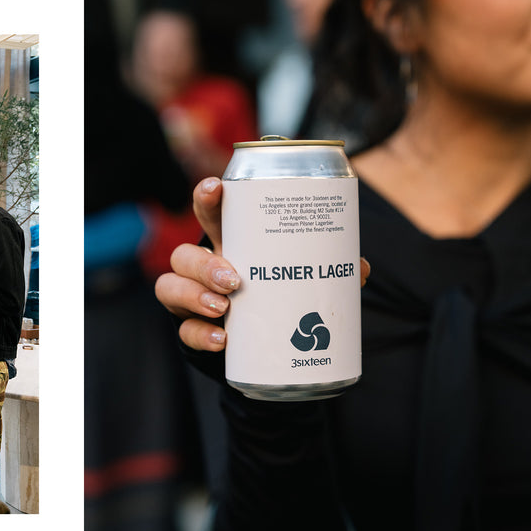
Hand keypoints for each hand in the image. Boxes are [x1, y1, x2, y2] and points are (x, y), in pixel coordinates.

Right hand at [154, 177, 370, 352]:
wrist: (263, 342)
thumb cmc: (277, 292)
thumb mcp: (297, 274)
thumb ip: (324, 268)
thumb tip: (359, 268)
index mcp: (229, 244)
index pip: (209, 214)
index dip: (206, 198)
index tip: (215, 188)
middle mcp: (202, 268)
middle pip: (183, 255)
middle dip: (204, 265)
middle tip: (234, 279)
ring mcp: (192, 298)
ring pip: (171, 287)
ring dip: (194, 295)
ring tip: (224, 307)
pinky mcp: (193, 328)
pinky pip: (184, 330)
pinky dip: (201, 334)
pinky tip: (223, 338)